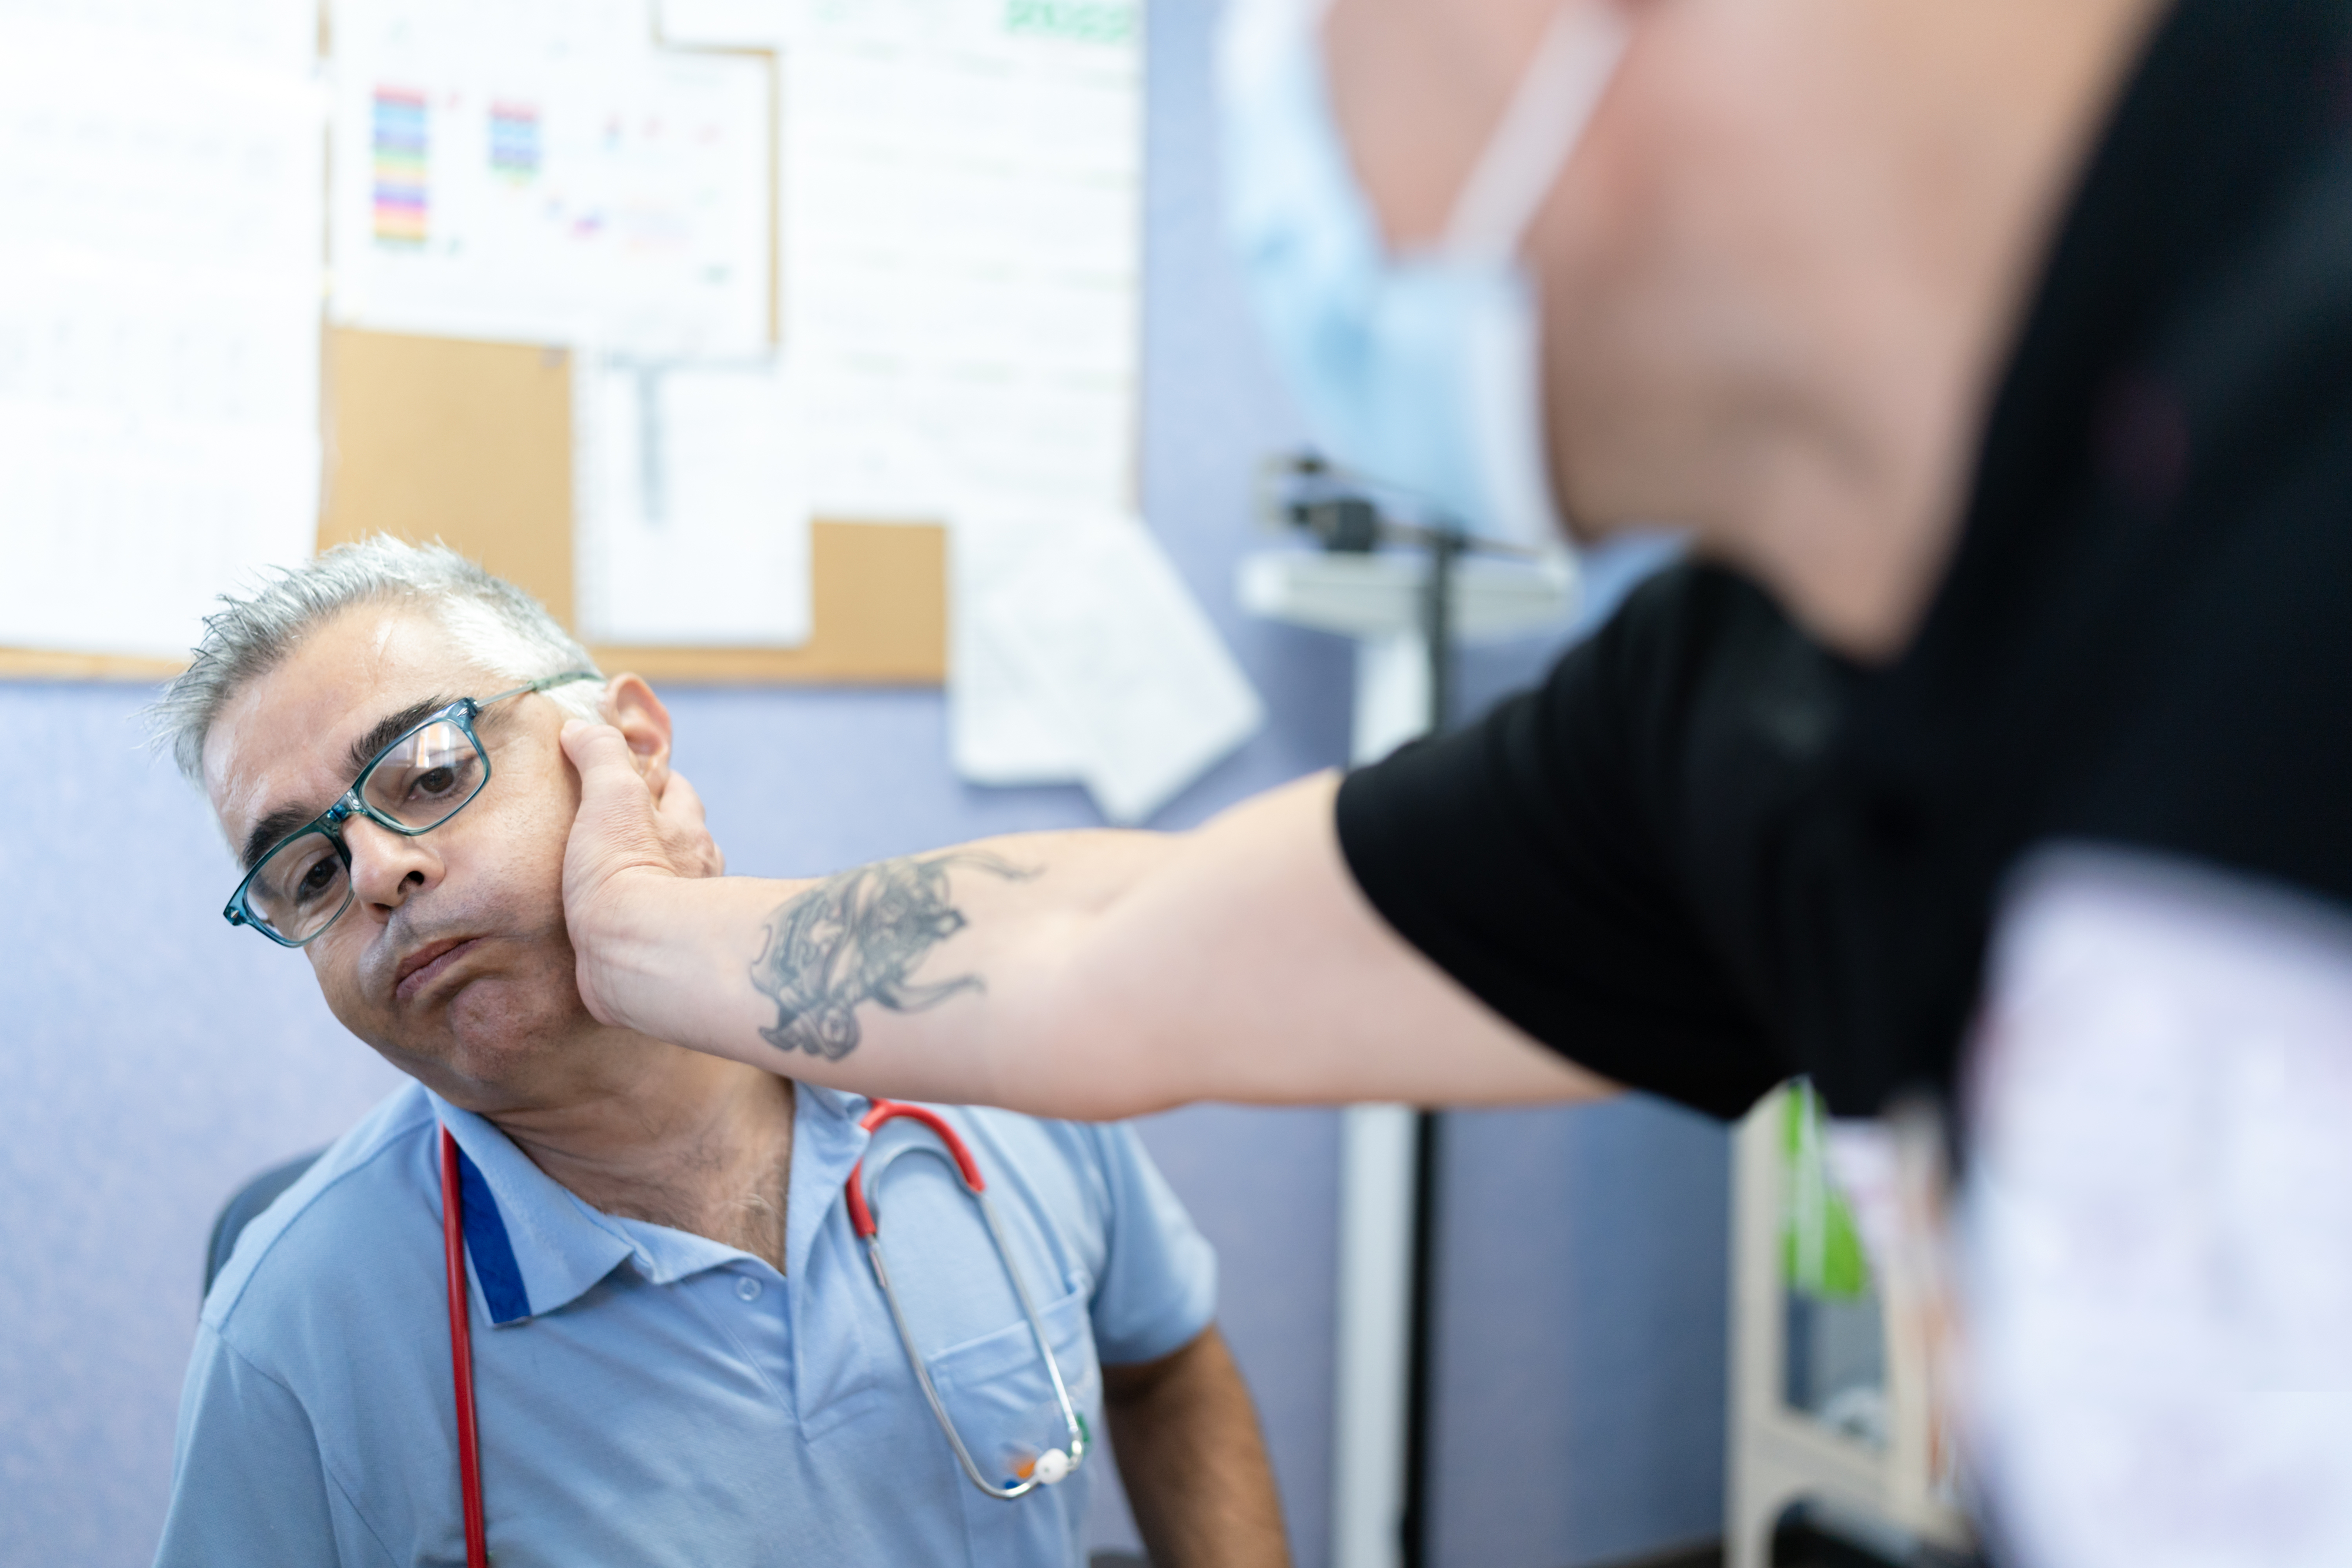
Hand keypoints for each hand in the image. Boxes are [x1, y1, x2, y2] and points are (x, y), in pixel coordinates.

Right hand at [559, 720, 723, 1024]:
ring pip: (673, 886)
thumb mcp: (610, 797)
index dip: (655, 781)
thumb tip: (580, 727)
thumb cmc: (624, 873)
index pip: (678, 792)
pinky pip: (653, 929)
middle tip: (615, 833)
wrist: (637, 957)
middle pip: (681, 840)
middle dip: (655, 833)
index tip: (631, 777)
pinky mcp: (666, 956)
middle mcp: (699, 870)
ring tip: (610, 883)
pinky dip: (638, 922)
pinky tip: (613, 928)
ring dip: (650, 880)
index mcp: (687, 830)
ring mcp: (686, 916)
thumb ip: (600, 757)